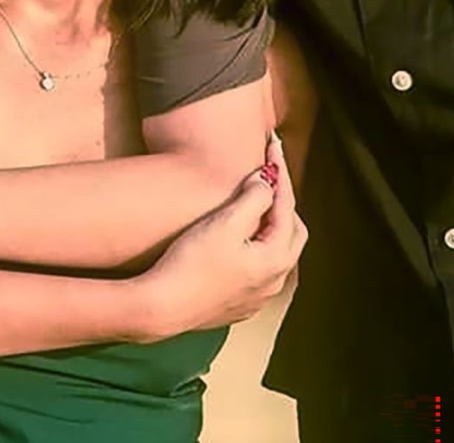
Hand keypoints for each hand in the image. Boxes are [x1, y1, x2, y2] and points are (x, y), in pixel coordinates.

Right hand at [136, 134, 305, 340]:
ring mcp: (258, 297)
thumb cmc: (192, 262)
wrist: (162, 307)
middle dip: (283, 201)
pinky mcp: (239, 305)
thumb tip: (267, 181)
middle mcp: (274, 281)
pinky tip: (238, 239)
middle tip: (268, 173)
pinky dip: (256, 245)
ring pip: (275, 252)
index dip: (279, 172)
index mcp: (275, 258)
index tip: (272, 146)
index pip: (286, 206)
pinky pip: (259, 269)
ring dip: (270, 224)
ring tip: (254, 201)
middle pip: (291, 232)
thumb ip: (252, 199)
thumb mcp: (224, 223)